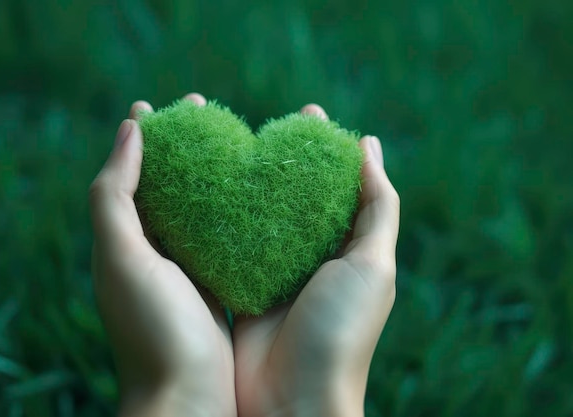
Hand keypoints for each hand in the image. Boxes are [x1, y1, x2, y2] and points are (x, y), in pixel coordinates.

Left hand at [89, 96, 235, 416]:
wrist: (189, 399)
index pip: (130, 173)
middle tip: (208, 111)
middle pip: (169, 184)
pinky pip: (227, 237)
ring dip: (217, 173)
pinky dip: (238, 210)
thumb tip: (129, 131)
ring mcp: (188, 270)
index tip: (163, 104)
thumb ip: (113, 194)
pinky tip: (261, 193)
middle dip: (185, 145)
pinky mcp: (220, 285)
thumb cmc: (154, 331)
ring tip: (240, 141)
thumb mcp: (121, 257)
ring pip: (201, 207)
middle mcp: (154, 253)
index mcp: (126, 242)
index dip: (144, 136)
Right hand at [233, 105, 399, 416]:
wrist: (292, 401)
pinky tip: (202, 186)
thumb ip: (378, 207)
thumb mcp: (373, 266)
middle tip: (258, 119)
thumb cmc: (340, 333)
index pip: (334, 185)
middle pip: (292, 194)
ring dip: (244, 180)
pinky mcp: (238, 287)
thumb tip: (368, 147)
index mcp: (344, 249)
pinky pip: (227, 243)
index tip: (305, 113)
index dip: (322, 148)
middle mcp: (307, 257)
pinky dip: (218, 216)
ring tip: (224, 141)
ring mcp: (271, 272)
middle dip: (278, 156)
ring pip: (256, 215)